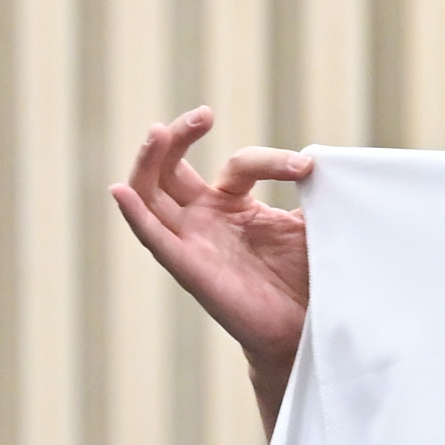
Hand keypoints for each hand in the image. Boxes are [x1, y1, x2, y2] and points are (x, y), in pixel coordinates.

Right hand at [110, 108, 313, 429]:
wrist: (307, 330)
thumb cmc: (308, 279)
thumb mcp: (312, 224)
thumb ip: (314, 191)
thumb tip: (324, 157)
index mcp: (232, 205)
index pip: (237, 164)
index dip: (270, 161)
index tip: (307, 169)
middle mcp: (203, 219)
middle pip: (169, 169)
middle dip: (178, 136)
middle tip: (203, 114)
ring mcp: (191, 241)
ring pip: (150, 194)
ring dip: (149, 160)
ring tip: (158, 131)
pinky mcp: (187, 269)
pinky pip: (152, 239)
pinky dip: (134, 214)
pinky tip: (120, 190)